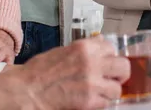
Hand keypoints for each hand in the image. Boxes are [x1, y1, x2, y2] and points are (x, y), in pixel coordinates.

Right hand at [10, 35, 129, 109]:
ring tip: (100, 92)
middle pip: (123, 66)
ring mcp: (92, 83)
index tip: (108, 62)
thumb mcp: (64, 51)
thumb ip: (85, 50)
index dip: (110, 57)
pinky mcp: (90, 101)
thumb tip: (100, 47)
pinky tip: (91, 100)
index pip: (112, 47)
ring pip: (117, 88)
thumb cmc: (39, 72)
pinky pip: (107, 103)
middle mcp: (92, 62)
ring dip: (110, 91)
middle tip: (113, 78)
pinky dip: (101, 103)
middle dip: (120, 73)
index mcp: (84, 47)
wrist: (27, 91)